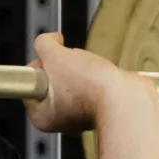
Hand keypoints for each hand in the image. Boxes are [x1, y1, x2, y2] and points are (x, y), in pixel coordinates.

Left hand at [26, 33, 155, 134]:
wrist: (129, 98)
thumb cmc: (92, 88)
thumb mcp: (55, 56)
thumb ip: (44, 44)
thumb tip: (49, 39)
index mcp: (41, 116)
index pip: (30, 81)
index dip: (42, 63)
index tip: (54, 62)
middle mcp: (59, 119)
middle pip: (52, 78)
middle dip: (65, 65)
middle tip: (76, 69)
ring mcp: (80, 114)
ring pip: (72, 77)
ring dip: (82, 68)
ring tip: (91, 73)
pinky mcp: (100, 106)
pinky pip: (91, 82)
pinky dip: (97, 75)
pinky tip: (102, 78)